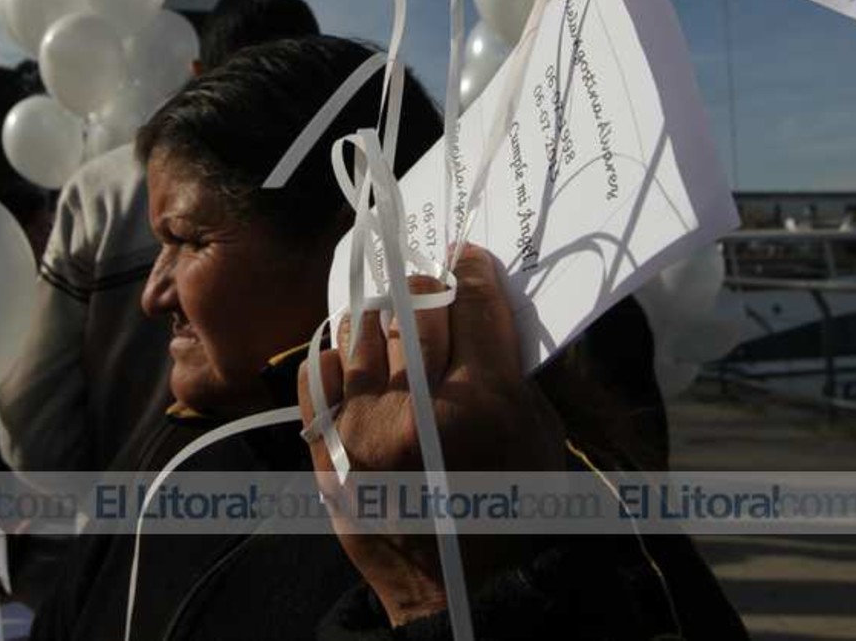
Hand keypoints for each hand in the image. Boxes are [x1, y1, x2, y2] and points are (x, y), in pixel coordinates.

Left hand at [298, 244, 565, 625]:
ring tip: (395, 328)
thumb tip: (482, 306)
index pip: (473, 304)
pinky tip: (358, 366)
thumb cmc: (513, 514)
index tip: (467, 259)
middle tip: (434, 294)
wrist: (460, 596)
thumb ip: (513, 369)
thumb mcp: (539, 436)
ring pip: (360, 329)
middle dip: (428, 290)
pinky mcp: (326, 452)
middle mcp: (418, 410)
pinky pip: (316, 372)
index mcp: (484, 405)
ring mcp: (363, 430)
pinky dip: (336, 358)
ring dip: (382, 319)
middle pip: (414, 307)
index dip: (472, 271)